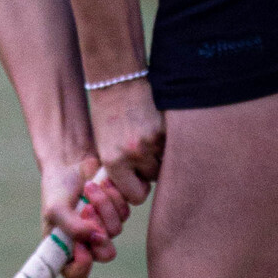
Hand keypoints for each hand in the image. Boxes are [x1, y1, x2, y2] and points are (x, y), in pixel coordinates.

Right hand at [41, 151, 125, 277]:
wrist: (71, 161)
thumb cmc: (57, 188)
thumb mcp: (56, 208)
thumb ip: (72, 228)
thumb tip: (97, 238)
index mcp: (66, 249)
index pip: (77, 276)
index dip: (82, 267)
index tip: (82, 249)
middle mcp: (88, 243)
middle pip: (105, 253)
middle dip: (98, 229)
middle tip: (86, 209)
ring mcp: (105, 227)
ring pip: (116, 229)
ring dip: (102, 206)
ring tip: (89, 188)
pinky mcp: (118, 211)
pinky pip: (125, 211)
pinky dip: (112, 196)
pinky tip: (100, 183)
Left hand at [88, 77, 164, 212]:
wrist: (116, 81)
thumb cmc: (107, 114)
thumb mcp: (105, 146)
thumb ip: (119, 170)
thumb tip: (135, 190)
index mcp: (114, 161)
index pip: (136, 195)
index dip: (138, 188)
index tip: (136, 179)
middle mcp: (134, 154)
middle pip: (153, 178)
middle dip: (149, 169)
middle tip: (142, 151)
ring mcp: (153, 141)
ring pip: (165, 163)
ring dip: (160, 155)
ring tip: (148, 137)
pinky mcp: (166, 129)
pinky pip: (173, 147)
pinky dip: (168, 141)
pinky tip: (155, 127)